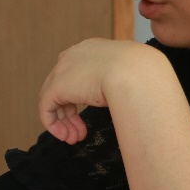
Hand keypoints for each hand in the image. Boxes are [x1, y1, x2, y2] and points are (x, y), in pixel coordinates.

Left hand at [38, 39, 157, 144]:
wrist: (136, 72)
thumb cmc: (143, 74)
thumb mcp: (130, 74)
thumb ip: (120, 82)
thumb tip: (126, 95)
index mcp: (91, 50)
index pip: (78, 75)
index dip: (81, 98)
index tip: (90, 114)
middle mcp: (72, 57)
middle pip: (64, 89)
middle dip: (71, 114)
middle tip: (81, 132)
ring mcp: (62, 71)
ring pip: (55, 100)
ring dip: (65, 122)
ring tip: (74, 139)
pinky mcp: (55, 87)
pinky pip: (47, 108)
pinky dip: (54, 124)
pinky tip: (65, 137)